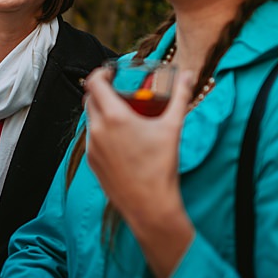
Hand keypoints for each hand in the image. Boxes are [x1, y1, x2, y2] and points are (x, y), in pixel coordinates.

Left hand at [83, 66, 195, 277]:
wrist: (150, 206)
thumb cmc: (161, 167)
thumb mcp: (172, 127)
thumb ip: (180, 97)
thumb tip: (187, 75)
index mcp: (114, 117)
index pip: (94, 82)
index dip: (100, 72)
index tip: (112, 72)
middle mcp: (98, 130)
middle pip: (89, 99)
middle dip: (102, 91)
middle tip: (120, 90)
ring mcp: (93, 148)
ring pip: (90, 119)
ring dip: (101, 111)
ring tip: (123, 114)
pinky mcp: (92, 162)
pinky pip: (92, 138)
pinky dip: (102, 130)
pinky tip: (121, 138)